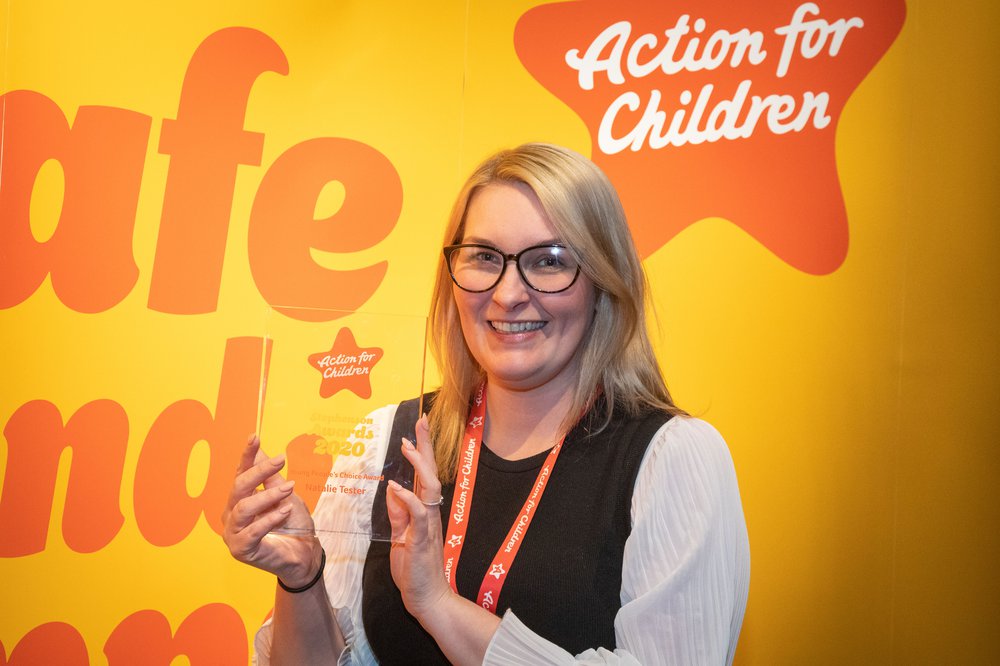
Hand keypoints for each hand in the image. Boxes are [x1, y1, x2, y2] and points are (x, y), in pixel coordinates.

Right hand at [221, 435, 321, 587]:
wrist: (304, 553)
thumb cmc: (292, 523)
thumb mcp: (284, 494)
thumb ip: (270, 476)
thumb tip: (259, 449)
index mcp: (239, 499)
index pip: (240, 473)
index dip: (246, 455)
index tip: (254, 437)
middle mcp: (231, 514)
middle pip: (239, 486)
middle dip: (260, 471)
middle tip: (281, 460)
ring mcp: (233, 533)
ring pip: (244, 507)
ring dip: (268, 495)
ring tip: (289, 489)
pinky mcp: (241, 549)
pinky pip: (252, 531)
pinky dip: (270, 519)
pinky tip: (285, 511)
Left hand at [386, 416, 451, 620]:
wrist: (427, 598)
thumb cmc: (415, 569)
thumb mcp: (401, 536)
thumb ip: (398, 513)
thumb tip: (393, 489)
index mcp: (424, 511)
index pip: (424, 475)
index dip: (421, 452)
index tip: (415, 431)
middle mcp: (430, 513)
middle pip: (431, 472)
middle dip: (425, 446)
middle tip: (422, 421)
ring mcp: (428, 525)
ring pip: (429, 487)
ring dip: (419, 465)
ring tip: (408, 446)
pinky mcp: (423, 539)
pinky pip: (418, 513)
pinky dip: (408, 498)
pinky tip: (397, 487)